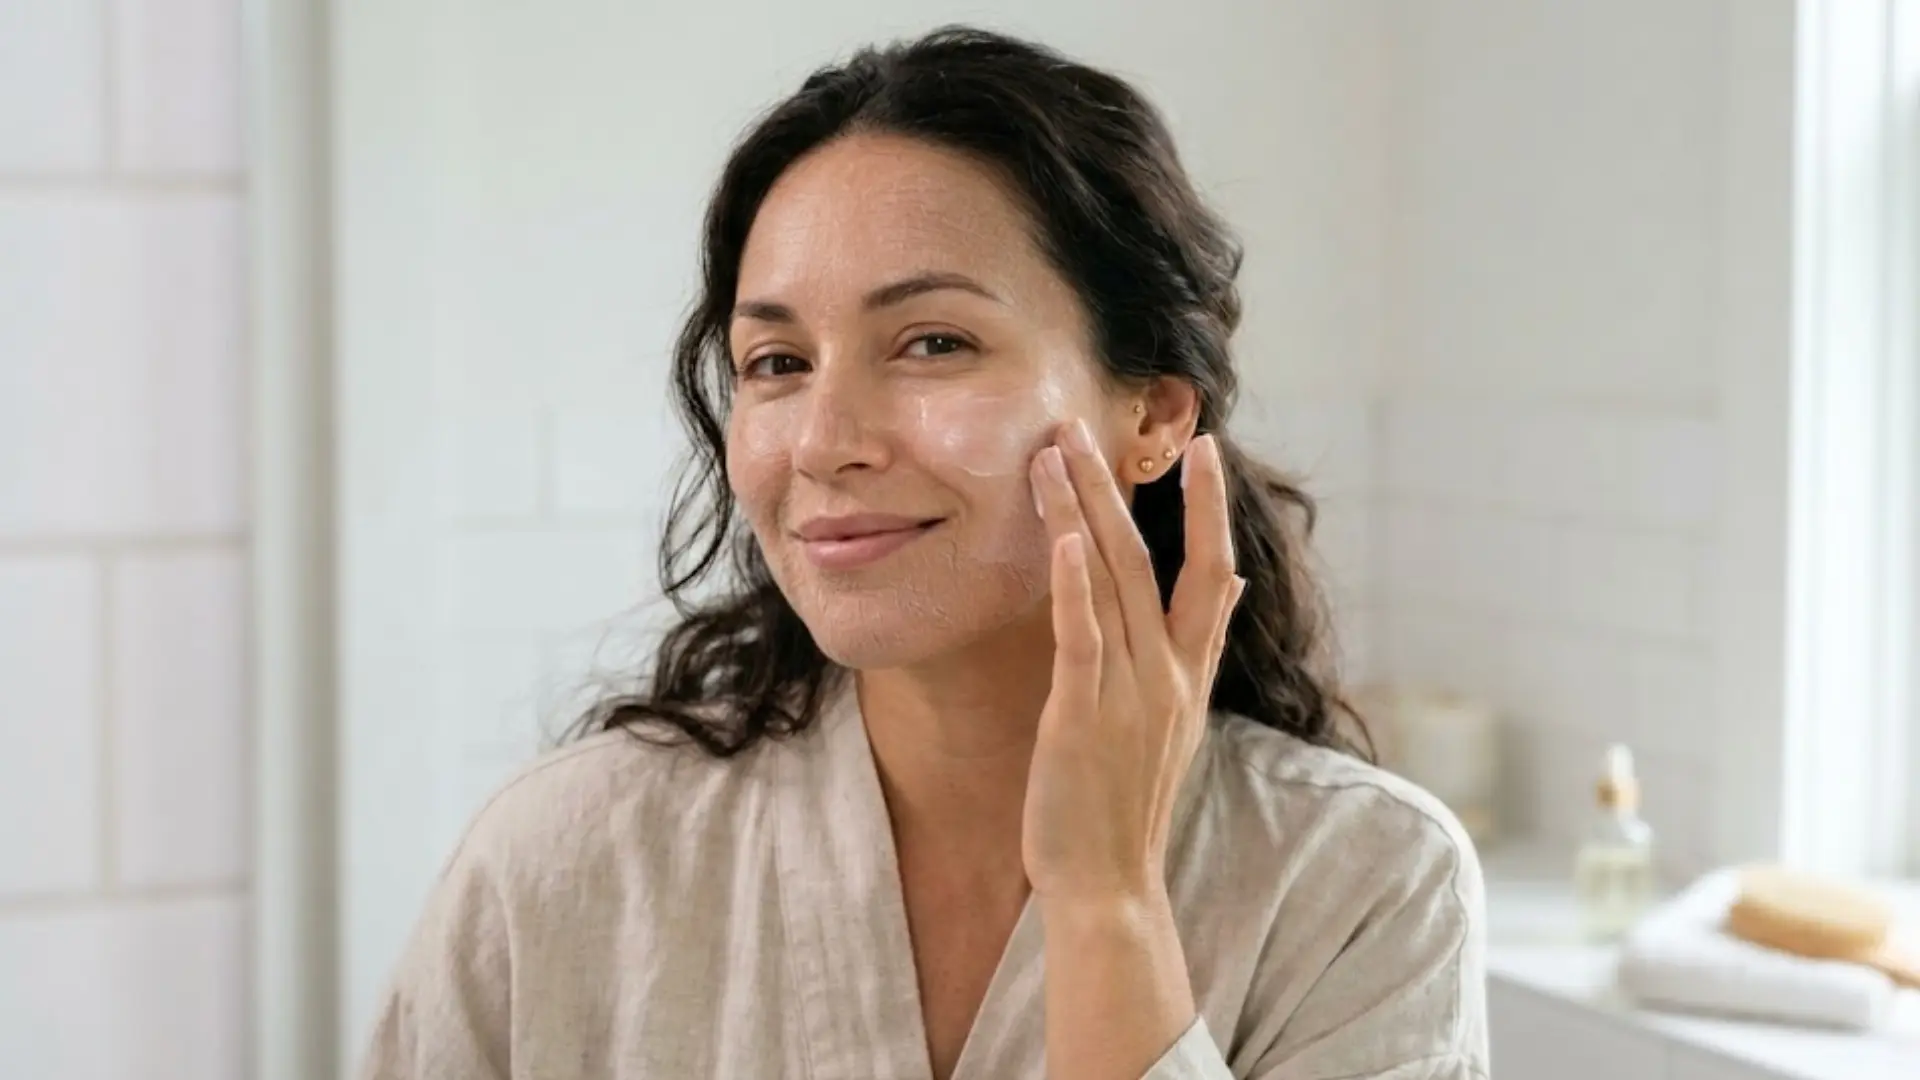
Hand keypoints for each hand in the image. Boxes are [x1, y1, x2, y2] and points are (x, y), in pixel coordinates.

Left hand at [1022, 418, 1244, 905]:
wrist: (1110, 885)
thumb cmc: (1127, 804)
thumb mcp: (1176, 722)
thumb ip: (1196, 651)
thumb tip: (1235, 588)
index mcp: (1189, 675)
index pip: (1215, 573)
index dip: (1209, 508)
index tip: (1201, 447)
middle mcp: (1168, 675)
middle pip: (1152, 558)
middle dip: (1119, 486)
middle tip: (1083, 423)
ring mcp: (1130, 694)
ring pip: (1111, 580)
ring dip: (1082, 510)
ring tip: (1053, 450)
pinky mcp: (1082, 717)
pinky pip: (1083, 636)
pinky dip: (1074, 583)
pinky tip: (1064, 535)